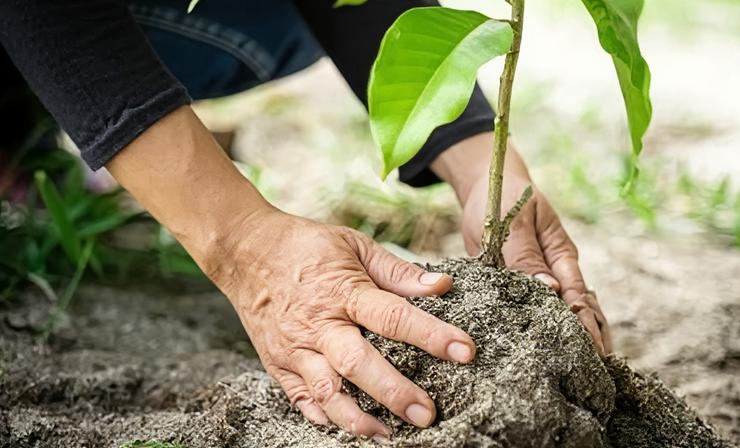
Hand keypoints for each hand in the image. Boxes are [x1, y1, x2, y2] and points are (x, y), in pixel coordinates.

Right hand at [106, 106, 474, 439]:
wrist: (244, 250)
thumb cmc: (306, 246)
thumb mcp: (354, 245)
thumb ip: (397, 271)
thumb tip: (440, 287)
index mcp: (343, 291)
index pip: (393, 316)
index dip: (431, 335)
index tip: (464, 351)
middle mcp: (318, 324)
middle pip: (358, 364)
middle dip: (394, 392)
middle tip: (427, 414)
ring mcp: (295, 348)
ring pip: (327, 391)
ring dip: (358, 418)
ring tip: (388, 435)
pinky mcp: (278, 363)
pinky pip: (300, 398)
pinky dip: (323, 417)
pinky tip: (347, 427)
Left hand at [432, 133, 611, 354]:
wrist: (486, 185)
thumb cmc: (501, 200)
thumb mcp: (511, 224)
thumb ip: (526, 257)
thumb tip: (550, 291)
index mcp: (560, 253)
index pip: (576, 295)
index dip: (584, 323)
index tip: (591, 350)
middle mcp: (557, 269)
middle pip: (581, 307)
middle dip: (591, 337)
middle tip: (598, 372)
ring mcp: (542, 277)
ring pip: (566, 311)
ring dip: (578, 336)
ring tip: (590, 371)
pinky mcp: (521, 283)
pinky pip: (539, 309)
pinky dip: (549, 328)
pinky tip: (557, 353)